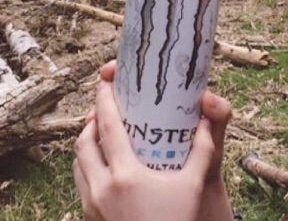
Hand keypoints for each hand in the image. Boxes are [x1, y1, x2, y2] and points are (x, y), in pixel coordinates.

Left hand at [73, 62, 233, 220]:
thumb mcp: (193, 185)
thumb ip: (203, 149)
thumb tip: (206, 119)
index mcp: (124, 175)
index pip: (107, 127)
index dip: (104, 100)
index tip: (105, 82)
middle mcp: (101, 188)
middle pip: (83, 143)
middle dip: (91, 120)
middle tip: (105, 106)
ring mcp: (92, 205)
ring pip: (78, 164)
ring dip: (87, 143)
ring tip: (104, 133)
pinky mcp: (90, 218)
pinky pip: (81, 182)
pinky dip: (87, 165)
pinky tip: (106, 165)